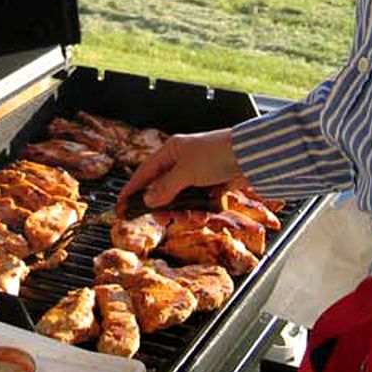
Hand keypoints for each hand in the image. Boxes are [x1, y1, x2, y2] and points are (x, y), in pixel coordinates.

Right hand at [117, 128, 239, 211]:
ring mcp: (198, 173)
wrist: (251, 156)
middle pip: (163, 188)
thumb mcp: (186, 171)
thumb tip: (148, 200)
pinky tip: (201, 215)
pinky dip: (198, 210)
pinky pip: (198, 202)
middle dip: (162, 206)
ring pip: (181, 198)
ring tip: (188, 218)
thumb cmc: (217, 154)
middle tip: (162, 220)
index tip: (121, 204)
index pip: (145, 172)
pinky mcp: (212, 184)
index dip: (133, 188)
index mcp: (172, 151)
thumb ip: (166, 187)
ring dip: (182, 211)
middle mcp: (182, 161)